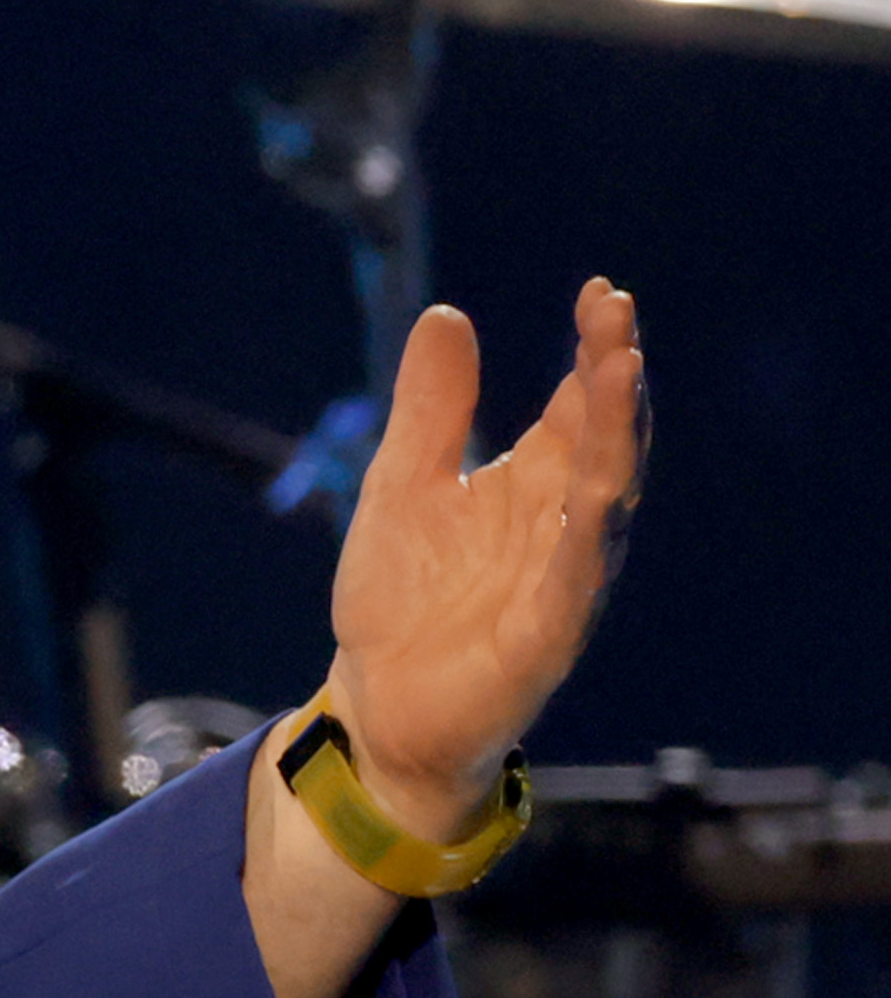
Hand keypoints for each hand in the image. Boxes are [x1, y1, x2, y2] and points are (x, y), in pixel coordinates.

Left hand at [326, 279, 646, 831]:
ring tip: (621, 373)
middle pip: (603, 439)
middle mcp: (560, 524)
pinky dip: (588, 534)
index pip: (577, 404)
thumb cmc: (401, 598)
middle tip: (616, 316)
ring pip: (603, 499)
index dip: (592, 350)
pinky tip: (599, 491)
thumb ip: (430, 410)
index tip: (599, 292)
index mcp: (531, 483)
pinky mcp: (546, 636)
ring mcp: (562, 579)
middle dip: (613, 379)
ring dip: (616, 439)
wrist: (377, 704)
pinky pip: (576, 580)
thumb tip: (447, 316)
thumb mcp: (401, 485)